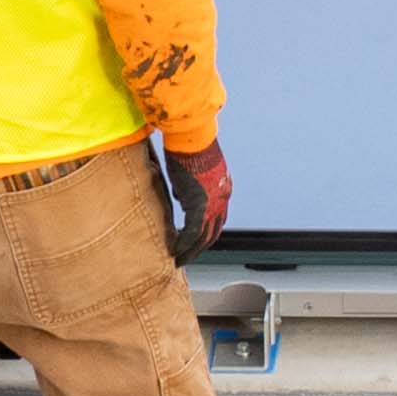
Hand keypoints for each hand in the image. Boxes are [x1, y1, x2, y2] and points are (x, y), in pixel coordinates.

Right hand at [161, 128, 232, 247]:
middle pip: (213, 232)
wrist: (192, 135)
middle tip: (186, 258)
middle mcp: (222, 199)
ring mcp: (213, 204)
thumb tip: (181, 197)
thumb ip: (189, 186)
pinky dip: (183, 245)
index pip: (217, 218)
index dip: (206, 232)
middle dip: (199, 248)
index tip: (195, 243)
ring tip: (178, 261)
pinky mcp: (200, 205)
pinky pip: (192, 233)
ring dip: (191, 252)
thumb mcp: (192, 170)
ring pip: (204, 238)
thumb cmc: (189, 146)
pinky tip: (173, 252)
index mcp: (223, 190)